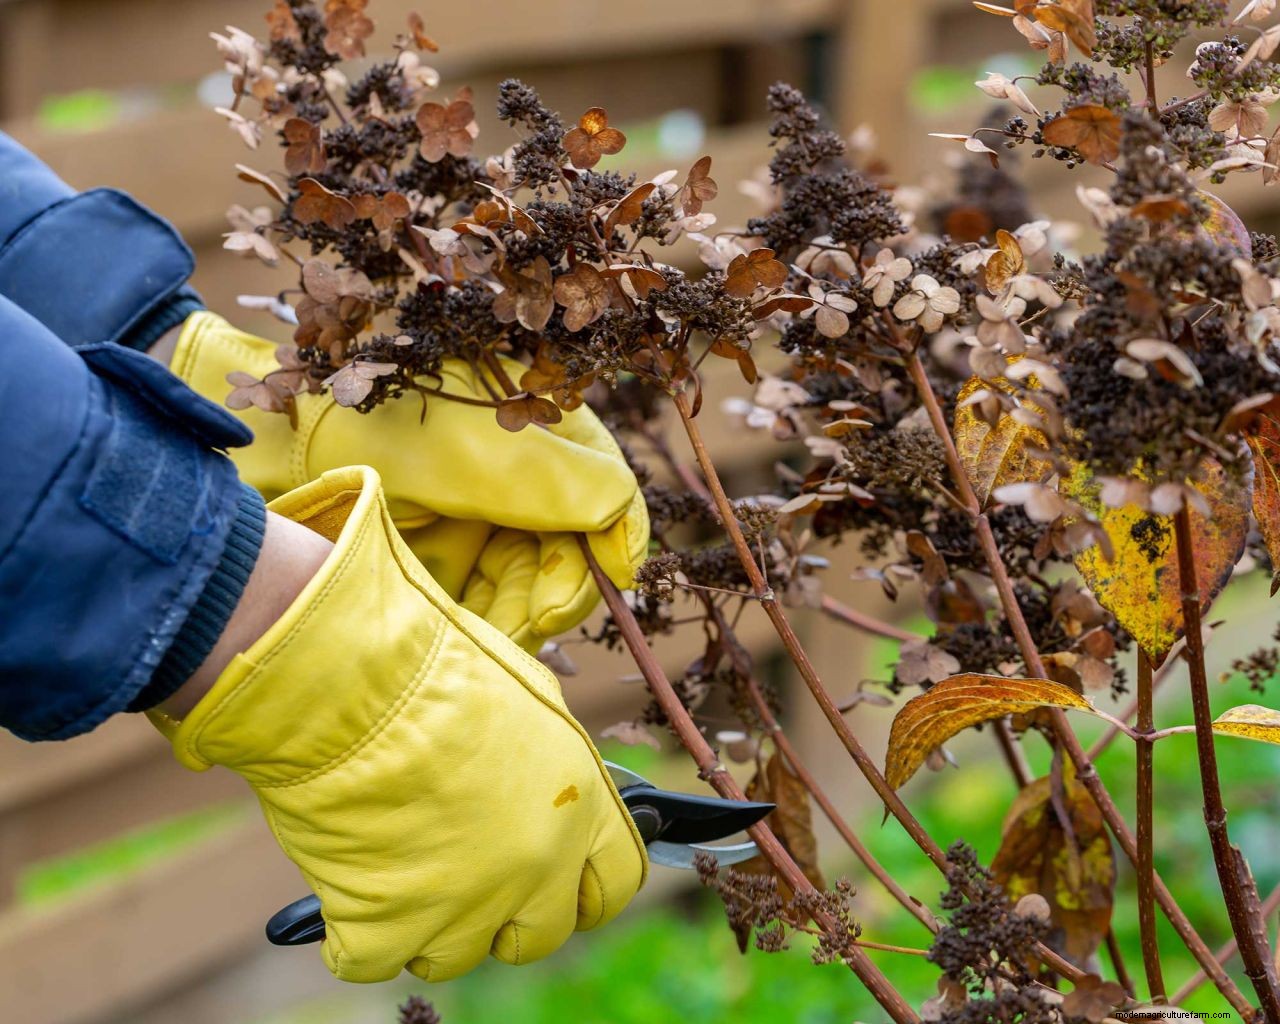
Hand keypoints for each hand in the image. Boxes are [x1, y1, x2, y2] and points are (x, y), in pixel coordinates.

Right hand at [150, 466, 646, 981]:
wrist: (352, 679)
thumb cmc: (434, 662)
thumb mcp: (528, 694)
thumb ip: (549, 759)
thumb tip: (549, 783)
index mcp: (578, 803)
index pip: (614, 882)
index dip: (584, 887)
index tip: (560, 886)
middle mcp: (536, 864)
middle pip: (540, 934)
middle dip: (507, 914)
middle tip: (462, 872)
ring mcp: (466, 904)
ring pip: (455, 953)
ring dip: (427, 919)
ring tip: (396, 855)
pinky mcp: (389, 927)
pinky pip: (374, 959)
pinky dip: (356, 930)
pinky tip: (349, 876)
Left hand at [162, 312, 648, 651]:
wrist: (264, 437)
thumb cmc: (380, 421)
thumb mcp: (485, 447)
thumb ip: (569, 481)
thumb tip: (625, 522)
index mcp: (527, 430)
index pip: (599, 491)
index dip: (610, 538)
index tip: (612, 581)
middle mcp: (503, 475)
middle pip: (560, 547)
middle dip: (555, 587)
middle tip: (536, 619)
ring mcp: (462, 516)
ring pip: (517, 584)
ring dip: (516, 614)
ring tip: (494, 634)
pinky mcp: (422, 556)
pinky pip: (471, 603)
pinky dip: (476, 625)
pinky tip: (468, 639)